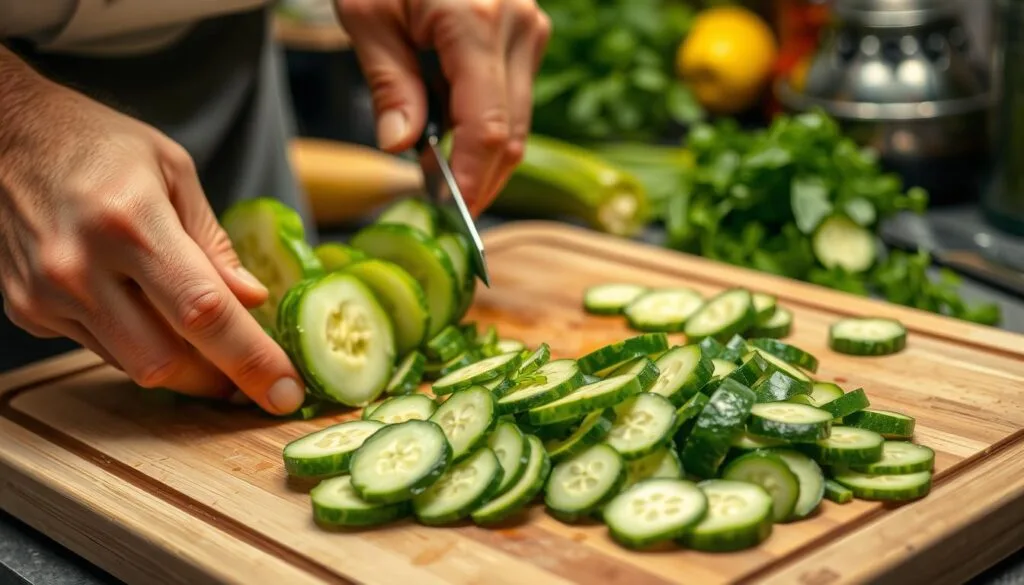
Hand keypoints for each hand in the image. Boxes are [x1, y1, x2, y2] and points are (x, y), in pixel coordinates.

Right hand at [0, 57, 305, 414]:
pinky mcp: (26, 311)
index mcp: (130, 222)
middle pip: (166, 361)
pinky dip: (138, 343)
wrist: (4, 134)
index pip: (203, 312)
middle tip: (253, 376)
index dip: (251, 359)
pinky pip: (102, 350)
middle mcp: (80, 267)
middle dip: (219, 378)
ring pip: (133, 366)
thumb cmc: (99, 144)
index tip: (286, 391)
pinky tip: (146, 311)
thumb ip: (213, 243)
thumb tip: (253, 301)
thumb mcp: (173, 171)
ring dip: (182, 365)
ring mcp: (45, 296)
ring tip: (208, 342)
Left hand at [337, 0, 550, 214]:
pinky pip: (513, 100)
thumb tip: (402, 148)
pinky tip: (450, 136)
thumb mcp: (367, 15)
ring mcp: (530, 29)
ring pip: (518, 123)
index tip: (449, 215)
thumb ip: (389, 85)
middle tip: (440, 210)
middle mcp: (519, 27)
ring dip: (481, 157)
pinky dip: (485, 128)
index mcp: (477, 21)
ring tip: (438, 174)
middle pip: (511, 134)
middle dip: (477, 180)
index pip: (486, 127)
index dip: (469, 180)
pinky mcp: (528, 33)